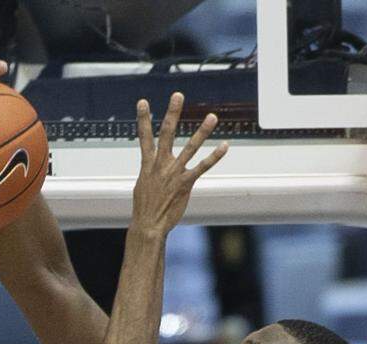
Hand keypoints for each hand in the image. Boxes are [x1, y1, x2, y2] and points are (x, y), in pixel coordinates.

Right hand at [130, 92, 227, 238]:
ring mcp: (174, 173)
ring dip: (202, 131)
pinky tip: (224, 146)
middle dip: (172, 113)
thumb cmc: (145, 208)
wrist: (149, 225)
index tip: (143, 102)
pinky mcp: (186, 184)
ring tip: (212, 117)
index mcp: (148, 164)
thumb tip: (153, 168)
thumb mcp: (143, 186)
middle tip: (178, 95)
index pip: (144, 137)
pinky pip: (202, 167)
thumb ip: (151, 172)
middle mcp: (161, 165)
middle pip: (166, 133)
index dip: (143, 119)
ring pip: (190, 147)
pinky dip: (214, 156)